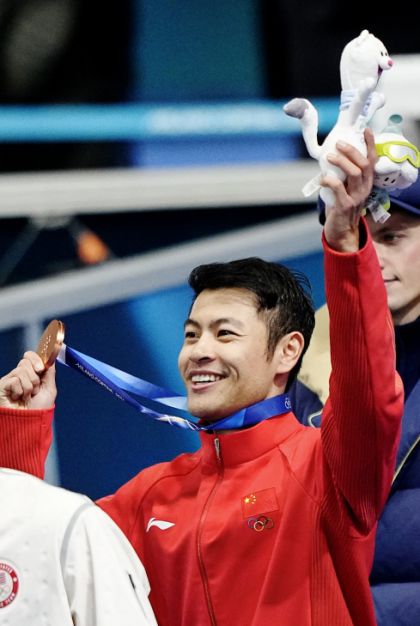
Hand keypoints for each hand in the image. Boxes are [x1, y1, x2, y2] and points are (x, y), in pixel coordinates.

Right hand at [0, 351, 56, 409]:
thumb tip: (50, 358)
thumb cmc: (39, 409)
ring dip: (29, 387)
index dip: (36, 359)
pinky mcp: (2, 386)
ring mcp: (10, 380)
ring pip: (21, 371)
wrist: (29, 424)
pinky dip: (20, 391)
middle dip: (35, 378)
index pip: (29, 356)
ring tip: (26, 397)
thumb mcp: (49, 389)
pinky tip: (18, 399)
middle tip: (34, 391)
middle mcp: (19, 376)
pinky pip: (14, 380)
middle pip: (26, 362)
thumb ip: (49, 372)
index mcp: (30, 374)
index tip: (41, 369)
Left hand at [322, 128, 375, 251]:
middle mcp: (365, 188)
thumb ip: (343, 175)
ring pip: (354, 174)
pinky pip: (339, 189)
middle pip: (363, 165)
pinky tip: (322, 178)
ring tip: (329, 157)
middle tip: (338, 144)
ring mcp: (357, 197)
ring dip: (341, 162)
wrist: (341, 231)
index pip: (372, 160)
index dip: (370, 145)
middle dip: (352, 151)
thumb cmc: (341, 206)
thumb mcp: (346, 188)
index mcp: (366, 182)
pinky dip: (330, 180)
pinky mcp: (345, 206)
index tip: (366, 130)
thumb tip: (329, 156)